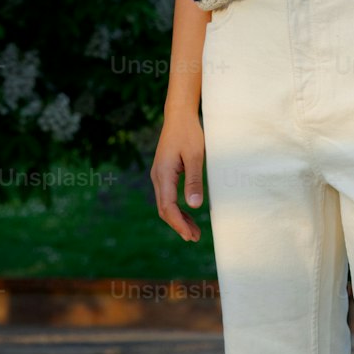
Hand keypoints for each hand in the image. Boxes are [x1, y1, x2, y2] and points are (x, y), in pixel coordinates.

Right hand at [150, 109, 204, 240]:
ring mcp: (159, 175)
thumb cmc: (189, 133)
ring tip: (193, 231)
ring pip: (165, 204)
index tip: (190, 235)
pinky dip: (177, 208)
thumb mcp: (195, 156)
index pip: (168, 207)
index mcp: (163, 174)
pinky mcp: (164, 172)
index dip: (178, 224)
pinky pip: (167, 196)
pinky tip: (188, 213)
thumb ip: (194, 180)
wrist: (179, 115)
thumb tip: (194, 206)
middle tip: (194, 237)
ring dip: (178, 218)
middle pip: (164, 209)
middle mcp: (157, 176)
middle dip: (178, 225)